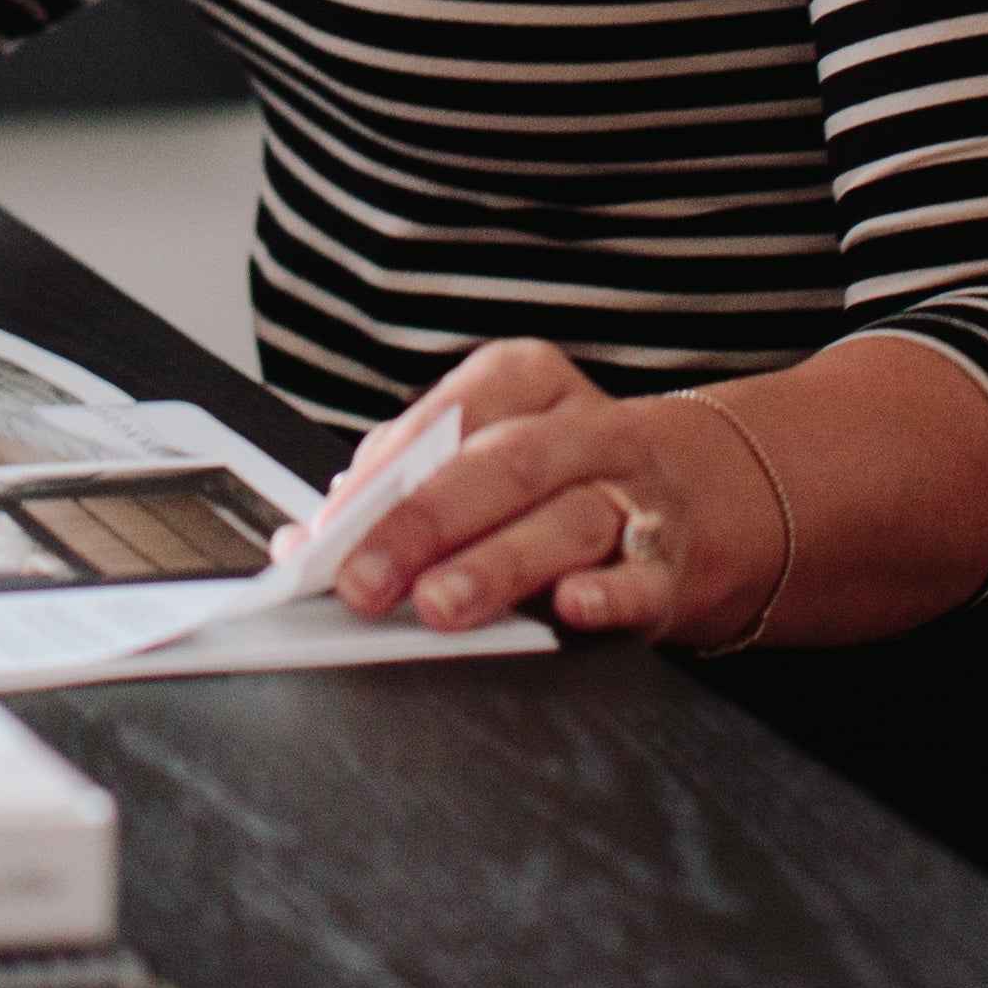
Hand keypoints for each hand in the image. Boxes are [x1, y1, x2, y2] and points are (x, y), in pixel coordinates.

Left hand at [308, 337, 783, 646]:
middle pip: (502, 466)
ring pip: (563, 521)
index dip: (385, 474)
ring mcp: (633, 493)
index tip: (330, 531)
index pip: (450, 416)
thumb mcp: (481, 450)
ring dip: (495, 565)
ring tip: (438, 604)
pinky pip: (640, 577)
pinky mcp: (667, 563)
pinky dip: (607, 595)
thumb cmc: (549, 478)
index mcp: (527, 380)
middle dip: (423, 525)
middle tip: (364, 581)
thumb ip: (401, 483)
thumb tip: (309, 539)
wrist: (678, 500)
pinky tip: (571, 607)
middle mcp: (585, 428)